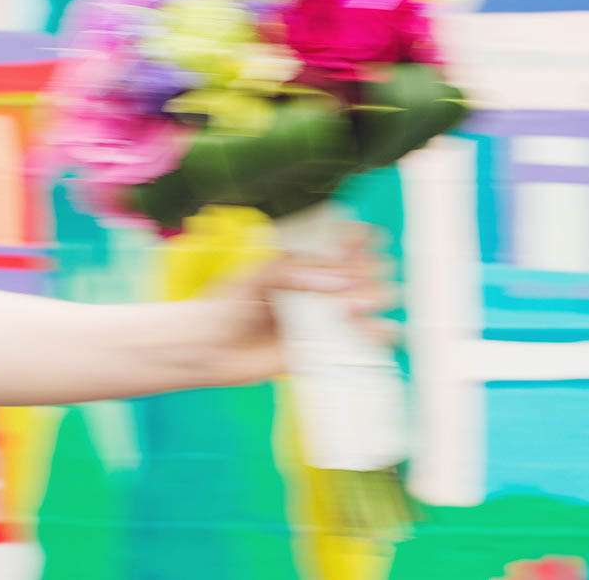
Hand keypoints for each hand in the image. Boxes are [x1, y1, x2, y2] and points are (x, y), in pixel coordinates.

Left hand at [197, 223, 399, 386]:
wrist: (204, 349)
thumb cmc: (224, 305)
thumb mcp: (257, 274)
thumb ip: (297, 271)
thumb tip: (342, 279)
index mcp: (302, 263)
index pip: (340, 245)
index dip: (358, 241)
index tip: (367, 240)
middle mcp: (316, 288)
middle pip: (359, 273)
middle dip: (367, 272)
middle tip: (356, 279)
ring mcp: (321, 318)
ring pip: (363, 304)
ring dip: (372, 299)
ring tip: (358, 305)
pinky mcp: (321, 348)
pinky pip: (356, 341)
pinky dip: (375, 335)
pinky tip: (384, 329)